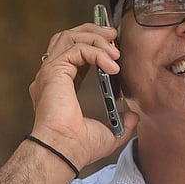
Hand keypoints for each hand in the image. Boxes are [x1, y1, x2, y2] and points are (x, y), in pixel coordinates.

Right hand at [28, 23, 138, 169]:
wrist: (65, 151)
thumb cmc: (78, 147)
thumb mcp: (109, 133)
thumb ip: (122, 122)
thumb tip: (134, 115)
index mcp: (60, 86)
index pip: (73, 53)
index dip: (94, 45)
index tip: (114, 48)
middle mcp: (52, 76)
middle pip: (67, 37)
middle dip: (93, 32)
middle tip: (113, 35)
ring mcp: (50, 72)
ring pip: (70, 37)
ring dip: (96, 38)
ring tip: (115, 50)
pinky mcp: (54, 72)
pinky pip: (77, 49)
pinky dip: (97, 53)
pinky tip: (112, 66)